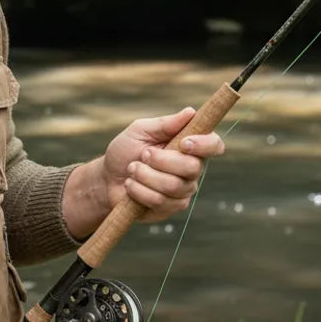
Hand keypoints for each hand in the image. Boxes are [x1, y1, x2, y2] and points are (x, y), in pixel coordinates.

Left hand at [63, 107, 224, 238]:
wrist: (106, 179)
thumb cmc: (125, 151)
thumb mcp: (140, 131)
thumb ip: (164, 124)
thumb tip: (190, 112)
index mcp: (189, 147)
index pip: (214, 145)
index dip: (205, 144)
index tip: (184, 143)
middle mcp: (191, 170)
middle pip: (193, 168)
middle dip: (161, 160)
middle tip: (142, 155)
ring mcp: (182, 191)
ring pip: (173, 185)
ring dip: (144, 175)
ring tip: (132, 169)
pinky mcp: (169, 208)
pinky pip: (159, 201)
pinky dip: (138, 190)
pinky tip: (130, 185)